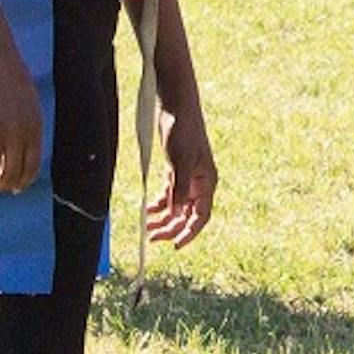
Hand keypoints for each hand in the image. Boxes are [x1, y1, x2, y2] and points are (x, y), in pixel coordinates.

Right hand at [0, 47, 42, 194]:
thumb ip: (28, 127)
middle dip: (2, 184)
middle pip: (11, 172)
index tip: (15, 188)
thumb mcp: (29, 103)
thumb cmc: (11, 77)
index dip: (22, 181)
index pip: (31, 166)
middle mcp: (17, 132)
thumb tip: (23, 153)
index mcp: (34, 126)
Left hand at [145, 105, 216, 249]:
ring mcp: (187, 178)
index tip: (176, 246)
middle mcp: (198, 184)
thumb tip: (176, 212)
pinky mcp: (176, 171)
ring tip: (147, 227)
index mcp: (207, 183)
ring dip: (163, 219)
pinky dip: (158, 205)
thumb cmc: (184, 131)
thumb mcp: (181, 160)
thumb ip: (179, 187)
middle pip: (186, 215)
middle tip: (152, 237)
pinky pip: (169, 196)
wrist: (177, 107)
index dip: (190, 233)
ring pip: (176, 208)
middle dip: (170, 228)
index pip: (201, 216)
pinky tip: (147, 210)